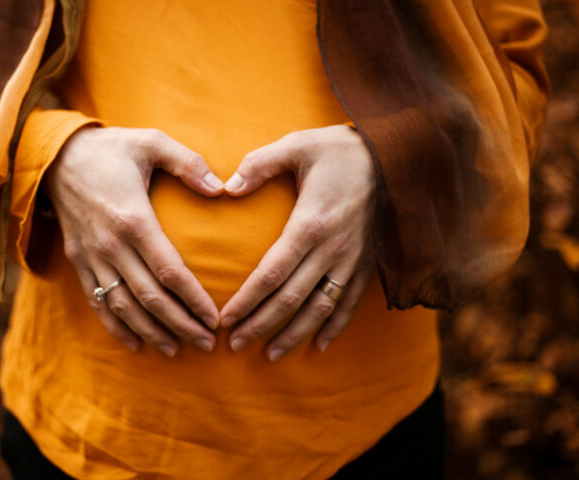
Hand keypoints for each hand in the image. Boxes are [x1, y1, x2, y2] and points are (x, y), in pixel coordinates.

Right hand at [44, 126, 223, 356]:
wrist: (56, 156)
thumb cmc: (112, 149)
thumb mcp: (151, 141)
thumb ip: (188, 162)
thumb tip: (221, 189)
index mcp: (133, 219)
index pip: (169, 271)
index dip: (194, 299)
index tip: (215, 318)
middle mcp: (111, 245)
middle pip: (150, 298)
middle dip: (181, 325)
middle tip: (207, 344)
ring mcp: (92, 257)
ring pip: (123, 307)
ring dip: (151, 332)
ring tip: (177, 350)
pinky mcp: (79, 261)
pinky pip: (97, 302)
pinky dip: (116, 327)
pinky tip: (136, 344)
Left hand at [220, 125, 375, 360]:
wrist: (397, 154)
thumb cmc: (339, 149)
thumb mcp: (296, 145)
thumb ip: (259, 164)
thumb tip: (226, 186)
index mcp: (310, 224)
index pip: (272, 274)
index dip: (247, 300)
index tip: (226, 320)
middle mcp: (332, 249)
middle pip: (292, 298)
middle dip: (261, 324)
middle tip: (235, 345)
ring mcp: (353, 260)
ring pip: (321, 308)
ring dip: (294, 334)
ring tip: (270, 355)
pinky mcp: (368, 263)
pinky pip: (351, 302)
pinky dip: (335, 326)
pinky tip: (319, 345)